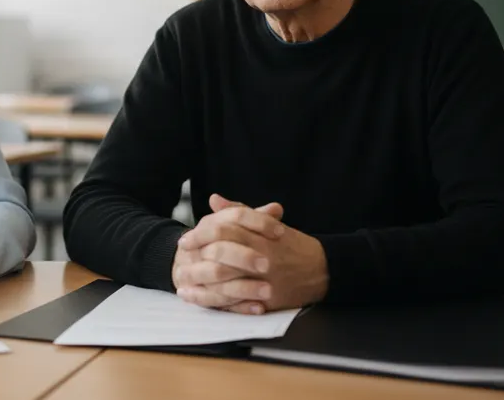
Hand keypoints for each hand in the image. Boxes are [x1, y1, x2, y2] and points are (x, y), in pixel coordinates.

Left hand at [176, 194, 329, 312]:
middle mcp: (262, 257)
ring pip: (226, 281)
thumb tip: (214, 200)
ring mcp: (264, 280)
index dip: (201, 234)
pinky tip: (198, 298)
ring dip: (199, 281)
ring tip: (181, 280)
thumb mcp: (268, 224)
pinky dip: (214, 301)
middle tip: (181, 258)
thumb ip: (239, 212)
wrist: (322, 270)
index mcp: (261, 235)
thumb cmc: (291, 245)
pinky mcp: (267, 301)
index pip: (224, 230)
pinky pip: (235, 302)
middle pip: (221, 254)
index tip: (186, 239)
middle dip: (196, 257)